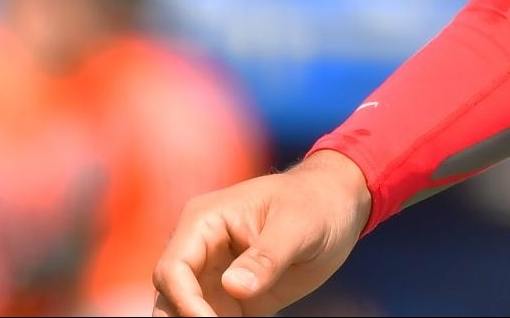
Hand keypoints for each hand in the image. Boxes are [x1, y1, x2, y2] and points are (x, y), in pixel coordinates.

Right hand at [151, 149, 371, 316]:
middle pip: (170, 298)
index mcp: (205, 221)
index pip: (173, 269)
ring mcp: (212, 276)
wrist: (338, 206)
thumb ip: (267, 256)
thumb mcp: (300, 226)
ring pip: (184, 314)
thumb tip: (232, 286)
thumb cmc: (317, 203)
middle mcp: (200, 250)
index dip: (185, 302)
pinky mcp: (230, 298)